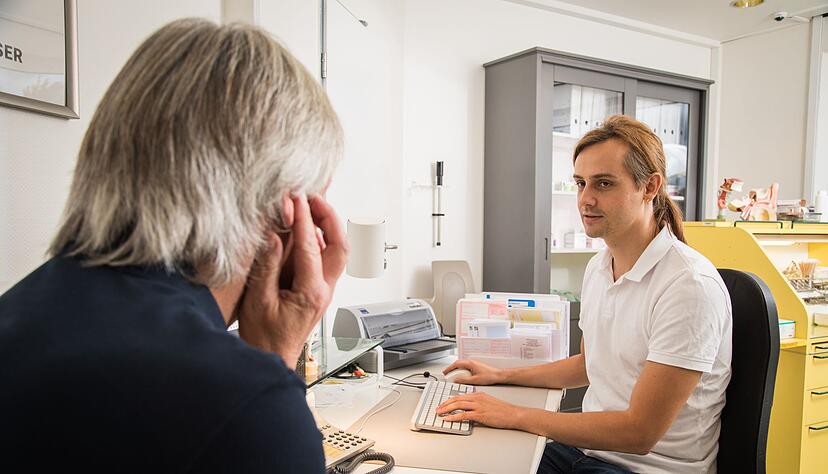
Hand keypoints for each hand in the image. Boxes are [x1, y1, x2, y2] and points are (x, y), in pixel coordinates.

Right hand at [236, 195, 347, 367]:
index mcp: (310, 293)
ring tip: (310, 206)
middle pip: (340, 246)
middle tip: (313, 197)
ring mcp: (324, 290)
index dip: (303, 219)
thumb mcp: (258, 302)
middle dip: (330, 217)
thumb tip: (272, 237)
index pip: (311, 247)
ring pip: (338, 251)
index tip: (295, 198)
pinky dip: (320, 238)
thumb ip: (266, 268)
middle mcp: (323, 290)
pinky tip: (306, 229)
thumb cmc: (264, 338)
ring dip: (328, 226)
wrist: (272, 359)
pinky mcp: (318, 289)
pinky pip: (327, 258)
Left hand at [435, 392, 524, 429]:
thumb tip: (468, 410)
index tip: (443, 403)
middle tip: (438, 408)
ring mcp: (478, 406)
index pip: (460, 395)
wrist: (512, 414)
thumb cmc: (502, 410)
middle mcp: (477, 398)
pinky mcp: (480, 414)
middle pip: (456, 399)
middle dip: (445, 404)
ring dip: (446, 409)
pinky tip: (448, 419)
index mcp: (478, 394)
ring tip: (440, 413)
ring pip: (458, 405)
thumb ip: (478, 403)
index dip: (450, 399)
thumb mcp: (488, 402)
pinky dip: (454, 417)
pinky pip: (463, 415)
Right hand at [442, 359, 503, 385]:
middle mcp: (471, 362)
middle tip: (447, 374)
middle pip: (458, 364)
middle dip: (451, 369)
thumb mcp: (474, 380)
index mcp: (470, 363)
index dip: (449, 368)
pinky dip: (461, 371)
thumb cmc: (489, 376)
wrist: (498, 375)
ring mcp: (474, 364)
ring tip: (452, 376)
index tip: (445, 372)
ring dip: (456, 370)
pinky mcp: (476, 367)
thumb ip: (464, 380)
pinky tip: (461, 376)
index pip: (456, 364)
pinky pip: (466, 367)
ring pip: (462, 365)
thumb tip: (456, 380)